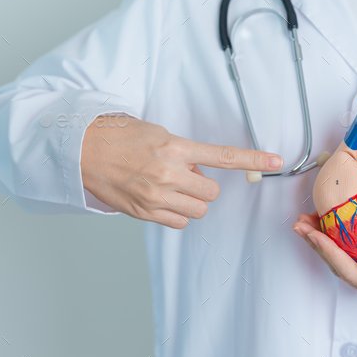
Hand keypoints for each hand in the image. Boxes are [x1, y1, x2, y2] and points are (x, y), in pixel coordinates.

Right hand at [81, 116, 283, 228]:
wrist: (81, 150)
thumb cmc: (117, 137)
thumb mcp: (156, 133)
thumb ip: (183, 152)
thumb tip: (199, 169)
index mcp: (174, 148)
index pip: (223, 156)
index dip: (253, 159)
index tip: (275, 160)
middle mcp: (168, 174)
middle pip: (212, 192)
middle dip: (203, 185)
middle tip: (184, 173)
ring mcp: (156, 196)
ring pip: (197, 209)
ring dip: (191, 200)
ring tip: (169, 186)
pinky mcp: (144, 212)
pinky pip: (179, 222)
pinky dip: (176, 213)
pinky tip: (161, 199)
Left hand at [292, 213, 356, 309]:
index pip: (351, 273)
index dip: (331, 254)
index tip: (316, 235)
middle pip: (337, 267)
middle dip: (316, 245)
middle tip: (301, 226)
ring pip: (335, 260)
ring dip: (316, 241)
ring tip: (303, 224)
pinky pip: (340, 253)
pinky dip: (325, 239)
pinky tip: (315, 225)